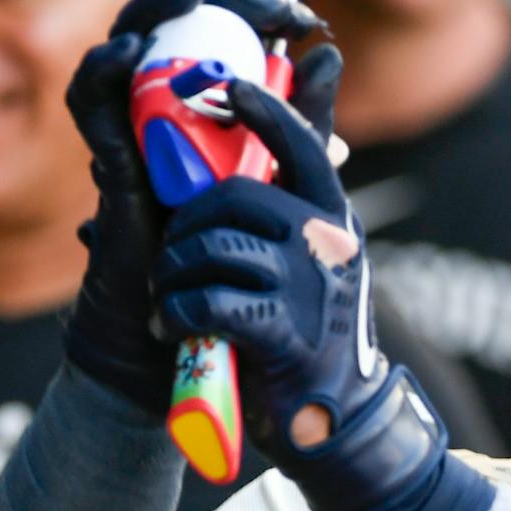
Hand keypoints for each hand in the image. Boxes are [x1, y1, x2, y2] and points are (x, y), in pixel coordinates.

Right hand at [62, 0, 338, 413]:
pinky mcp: (110, 166)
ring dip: (149, 13)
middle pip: (168, 27)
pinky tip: (129, 53)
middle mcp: (167, 111)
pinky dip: (103, 72)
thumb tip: (328, 52)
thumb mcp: (288, 177)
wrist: (200, 330)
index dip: (254, 8)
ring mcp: (135, 136)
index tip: (301, 17)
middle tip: (256, 1)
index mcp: (211, 107)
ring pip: (123, 52)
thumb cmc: (239, 256)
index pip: (219, 31)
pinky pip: (91, 107)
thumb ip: (305, 123)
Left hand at [152, 81, 443, 510]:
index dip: (266, 109)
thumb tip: (303, 97)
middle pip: (230, 196)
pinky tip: (176, 329)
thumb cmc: (311, 334)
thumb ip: (299, 194)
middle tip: (176, 262)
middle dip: (186, 228)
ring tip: (175, 302)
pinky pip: (204, 300)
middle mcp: (327, 240)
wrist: (335, 423)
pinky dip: (177, 316)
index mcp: (332, 216)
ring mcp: (307, 284)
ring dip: (175, 278)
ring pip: (208, 249)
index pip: (302, 143)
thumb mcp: (317, 257)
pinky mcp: (282, 330)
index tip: (231, 87)